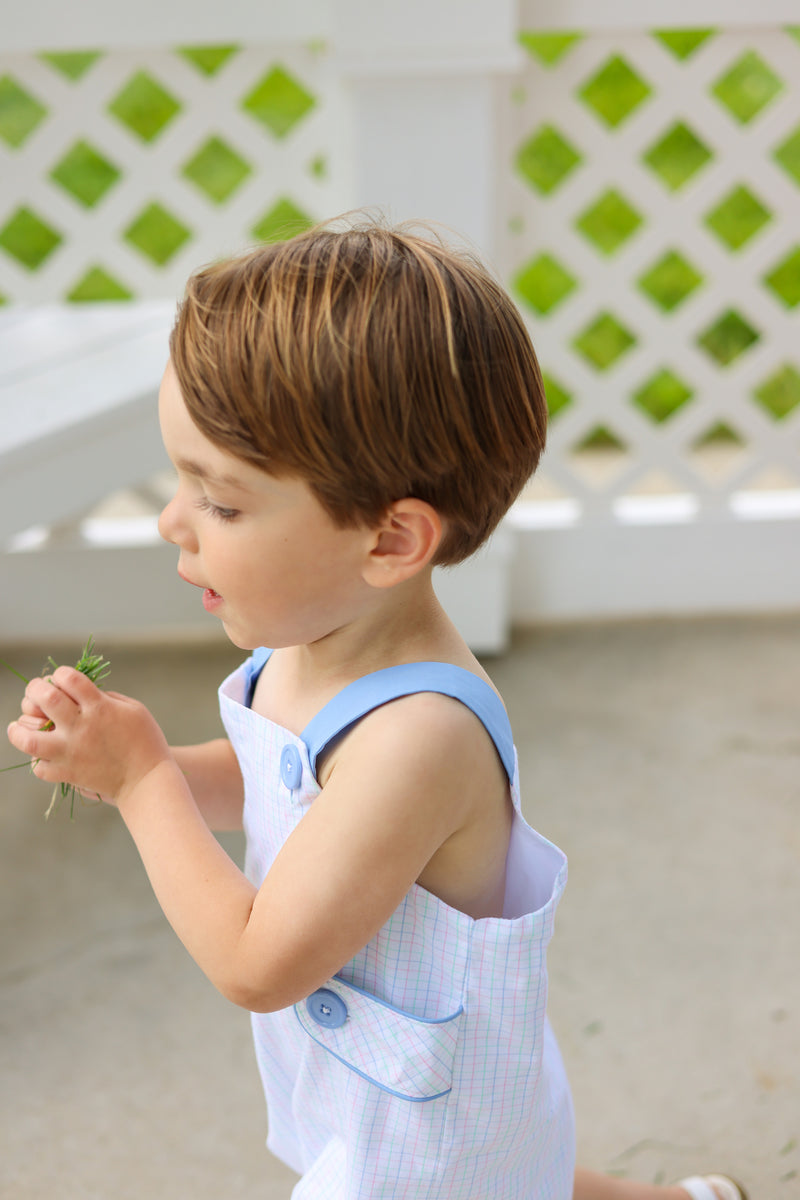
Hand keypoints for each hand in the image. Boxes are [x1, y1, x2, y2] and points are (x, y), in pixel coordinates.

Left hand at [7, 667, 171, 805]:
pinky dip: (37, 759)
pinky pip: (39, 767)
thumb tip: (79, 694)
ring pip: (28, 738)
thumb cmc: (145, 740)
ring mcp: (70, 752)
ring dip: (20, 727)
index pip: (68, 678)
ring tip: (21, 724)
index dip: (61, 673)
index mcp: (100, 707)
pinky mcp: (67, 774)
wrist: (147, 780)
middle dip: (35, 688)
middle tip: (36, 692)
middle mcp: (81, 727)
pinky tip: (43, 752)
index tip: (61, 679)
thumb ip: (105, 697)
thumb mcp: (133, 708)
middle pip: (44, 698)